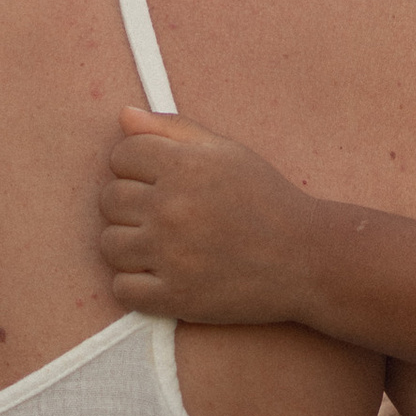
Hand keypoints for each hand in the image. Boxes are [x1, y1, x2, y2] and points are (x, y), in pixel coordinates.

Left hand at [99, 110, 331, 324]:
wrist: (306, 258)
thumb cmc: (266, 199)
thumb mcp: (226, 152)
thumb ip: (173, 130)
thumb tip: (123, 117)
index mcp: (184, 166)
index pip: (120, 156)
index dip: (136, 166)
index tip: (159, 181)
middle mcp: (172, 208)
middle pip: (109, 200)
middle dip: (131, 205)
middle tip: (166, 216)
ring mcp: (171, 255)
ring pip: (109, 245)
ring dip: (129, 245)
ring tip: (161, 246)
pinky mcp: (175, 297)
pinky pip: (122, 289)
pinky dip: (135, 285)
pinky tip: (161, 275)